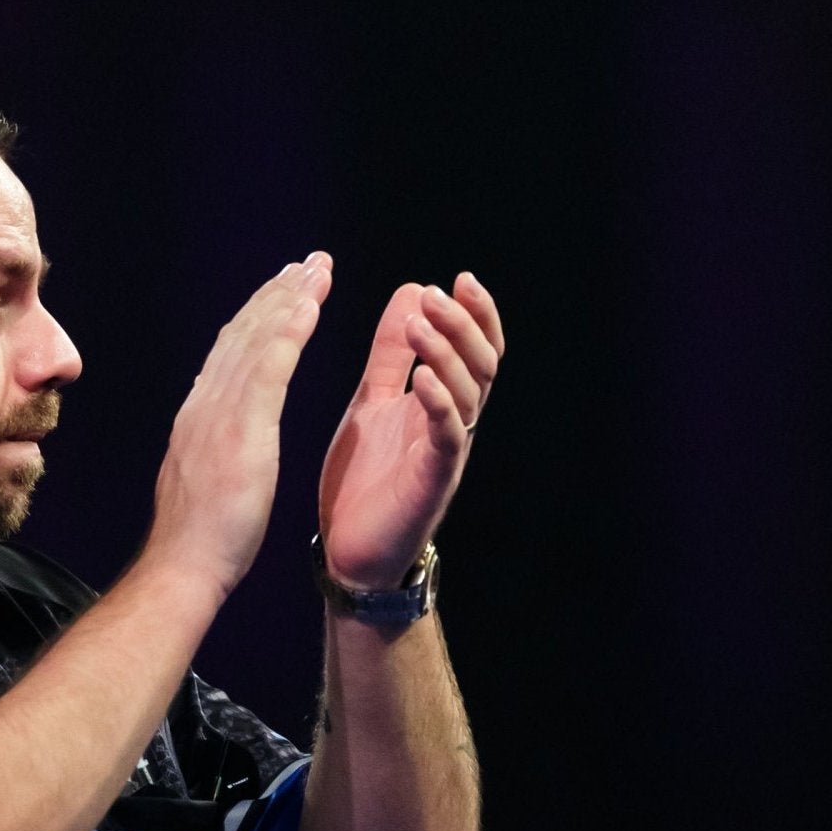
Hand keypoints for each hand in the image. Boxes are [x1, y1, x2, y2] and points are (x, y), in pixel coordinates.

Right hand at [147, 253, 333, 596]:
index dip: (258, 317)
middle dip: (276, 294)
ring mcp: (219, 412)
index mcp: (198, 416)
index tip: (284, 291)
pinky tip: (309, 304)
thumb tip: (212, 430)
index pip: (230, 353)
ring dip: (288, 298)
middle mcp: (205, 404)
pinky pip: (269, 366)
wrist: (184, 564)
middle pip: (243, 335)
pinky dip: (289, 329)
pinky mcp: (240, 426)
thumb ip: (208, 445)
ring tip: (317, 269)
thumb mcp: (201, 477)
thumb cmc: (199, 538)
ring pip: (256, 340)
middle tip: (308, 262)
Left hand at [318, 273, 503, 590]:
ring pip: (470, 394)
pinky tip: (422, 379)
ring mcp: (447, 453)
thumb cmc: (363, 479)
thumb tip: (412, 289)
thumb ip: (391, 352)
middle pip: (483, 364)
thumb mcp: (372, 399)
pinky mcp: (432, 481)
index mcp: (441, 404)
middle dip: (464, 325)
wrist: (348, 552)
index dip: (475, 314)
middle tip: (438, 295)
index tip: (458, 278)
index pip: (475, 349)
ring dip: (446, 353)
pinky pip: (448, 436)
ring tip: (421, 323)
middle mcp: (454, 425)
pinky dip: (439, 403)